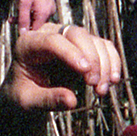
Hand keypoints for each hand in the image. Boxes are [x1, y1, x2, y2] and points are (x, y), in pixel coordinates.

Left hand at [2, 23, 122, 113]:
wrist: (28, 92)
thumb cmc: (23, 94)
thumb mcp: (27, 101)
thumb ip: (47, 100)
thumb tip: (72, 101)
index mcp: (28, 44)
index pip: (52, 41)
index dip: (70, 53)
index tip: (85, 71)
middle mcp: (49, 34)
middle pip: (77, 34)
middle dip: (91, 58)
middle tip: (94, 84)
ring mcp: (68, 37)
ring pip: (93, 40)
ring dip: (104, 64)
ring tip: (101, 91)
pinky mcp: (83, 45)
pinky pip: (104, 47)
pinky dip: (112, 62)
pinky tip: (113, 80)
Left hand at [17, 0, 55, 29]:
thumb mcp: (24, 1)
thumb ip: (23, 18)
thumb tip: (23, 31)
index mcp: (45, 13)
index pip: (36, 30)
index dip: (25, 31)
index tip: (16, 29)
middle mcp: (50, 10)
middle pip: (36, 23)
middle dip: (23, 22)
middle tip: (12, 20)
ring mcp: (49, 5)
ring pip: (36, 16)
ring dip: (25, 16)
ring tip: (14, 14)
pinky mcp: (47, 0)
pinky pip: (38, 10)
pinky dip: (30, 10)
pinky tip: (23, 6)